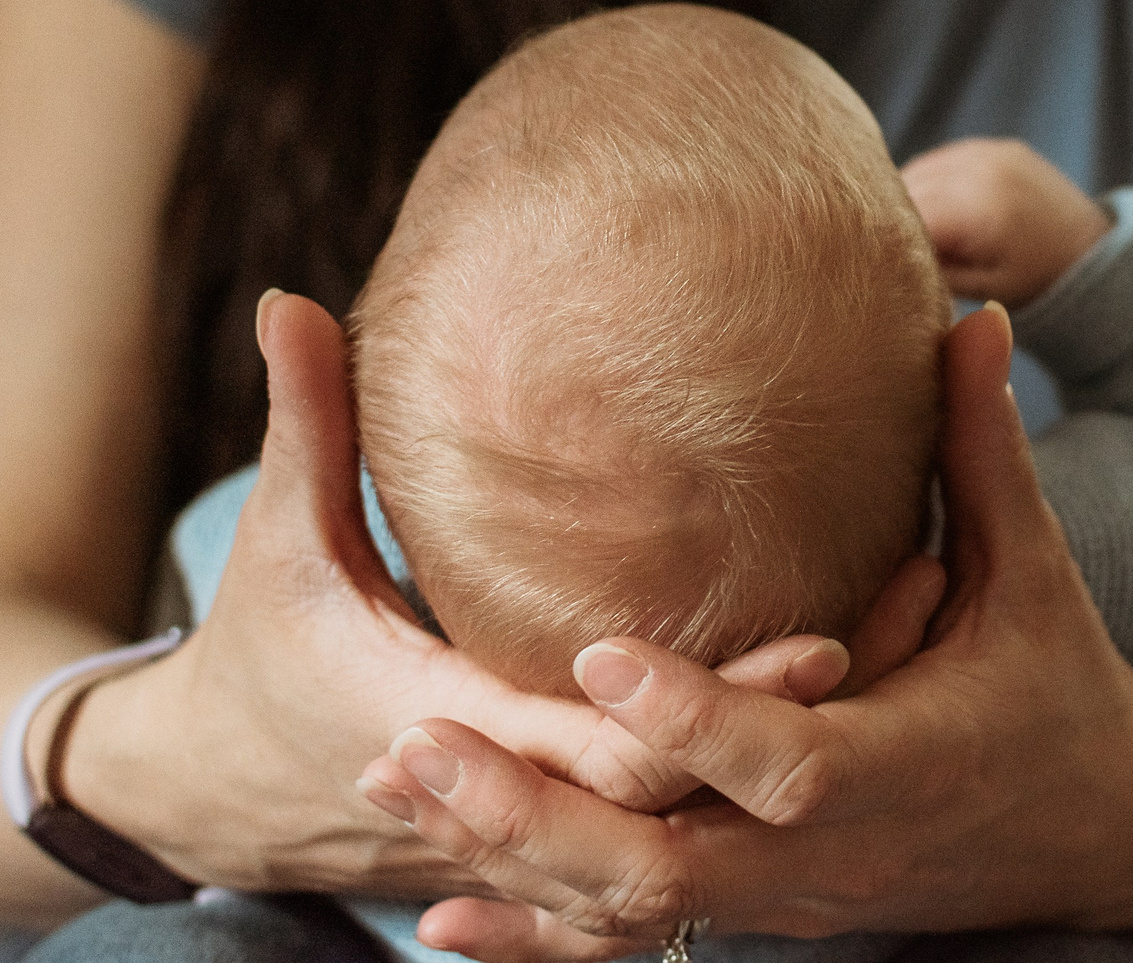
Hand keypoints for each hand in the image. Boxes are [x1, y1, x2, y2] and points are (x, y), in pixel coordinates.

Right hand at [71, 292, 847, 899]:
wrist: (221, 790)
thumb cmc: (253, 652)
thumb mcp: (277, 542)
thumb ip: (305, 423)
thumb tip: (289, 295)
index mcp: (441, 725)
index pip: (602, 750)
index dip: (712, 708)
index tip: (818, 646)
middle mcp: (507, 798)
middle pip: (681, 797)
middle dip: (789, 727)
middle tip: (903, 630)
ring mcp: (535, 833)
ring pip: (693, 828)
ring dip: (794, 757)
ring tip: (911, 643)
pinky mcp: (554, 838)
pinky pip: (673, 836)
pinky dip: (753, 789)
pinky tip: (845, 705)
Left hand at [357, 304, 1132, 959]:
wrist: (1092, 837)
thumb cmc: (1060, 684)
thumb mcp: (1032, 571)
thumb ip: (985, 450)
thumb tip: (972, 312)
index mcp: (904, 760)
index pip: (788, 759)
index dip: (693, 718)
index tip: (591, 654)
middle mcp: (830, 850)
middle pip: (668, 863)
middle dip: (535, 813)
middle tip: (410, 740)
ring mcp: (785, 895)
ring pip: (630, 911)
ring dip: (509, 858)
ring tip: (394, 779)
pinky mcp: (757, 911)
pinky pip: (632, 943)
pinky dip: (534, 938)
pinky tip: (435, 917)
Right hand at [901, 138, 1111, 305]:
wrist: (1093, 250)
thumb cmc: (1037, 281)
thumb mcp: (982, 289)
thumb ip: (933, 268)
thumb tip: (886, 255)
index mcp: (976, 209)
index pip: (903, 215)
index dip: (885, 239)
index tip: (880, 262)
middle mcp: (979, 169)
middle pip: (906, 187)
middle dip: (894, 218)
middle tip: (894, 252)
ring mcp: (989, 151)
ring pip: (918, 169)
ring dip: (909, 197)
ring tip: (920, 233)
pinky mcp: (996, 146)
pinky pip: (943, 159)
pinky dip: (932, 182)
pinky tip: (942, 210)